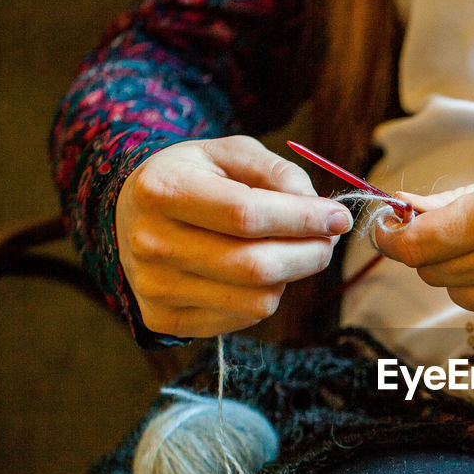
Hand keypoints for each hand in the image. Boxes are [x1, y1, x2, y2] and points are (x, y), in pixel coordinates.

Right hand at [114, 135, 352, 336]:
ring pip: (257, 301)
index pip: (246, 214)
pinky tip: (253, 272)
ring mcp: (154, 287)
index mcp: (161, 189)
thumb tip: (322, 215)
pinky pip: (244, 319)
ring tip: (285, 251)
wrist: (133, 217)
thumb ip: (279, 174)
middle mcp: (150, 242)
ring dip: (290, 277)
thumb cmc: (195, 180)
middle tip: (328, 240)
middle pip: (254, 266)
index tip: (339, 218)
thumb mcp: (231, 154)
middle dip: (310, 254)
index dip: (303, 219)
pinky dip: (264, 296)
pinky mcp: (164, 319)